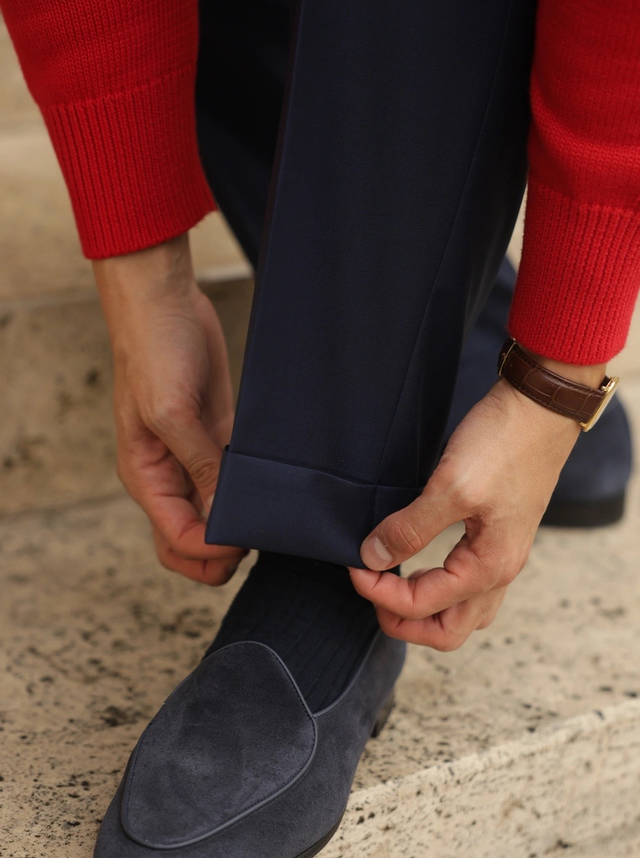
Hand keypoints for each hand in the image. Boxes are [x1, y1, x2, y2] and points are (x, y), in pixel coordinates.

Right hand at [93, 235, 245, 584]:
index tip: (243, 540)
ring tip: (272, 519)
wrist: (165, 303)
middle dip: (221, 554)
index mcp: (146, 477)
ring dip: (240, 525)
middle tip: (257, 541)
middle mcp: (168, 477)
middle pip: (191, 541)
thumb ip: (197, 464)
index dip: (210, 549)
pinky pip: (234, 482)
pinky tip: (275, 492)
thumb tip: (223, 513)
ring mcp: (194, 459)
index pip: (176, 539)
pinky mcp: (218, 438)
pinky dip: (251, 494)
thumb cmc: (153, 351)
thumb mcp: (171, 411)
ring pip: (216, 516)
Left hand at [349, 368, 602, 649]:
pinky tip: (419, 564)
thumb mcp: (451, 486)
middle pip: (447, 631)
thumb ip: (410, 528)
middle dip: (402, 621)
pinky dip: (439, 589)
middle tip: (370, 589)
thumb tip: (372, 558)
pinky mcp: (500, 537)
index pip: (421, 606)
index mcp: (489, 567)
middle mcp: (501, 571)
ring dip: (423, 611)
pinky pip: (469, 586)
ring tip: (390, 584)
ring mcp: (504, 555)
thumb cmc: (504, 442)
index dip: (378, 592)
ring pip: (461, 613)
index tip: (353, 564)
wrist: (541, 406)